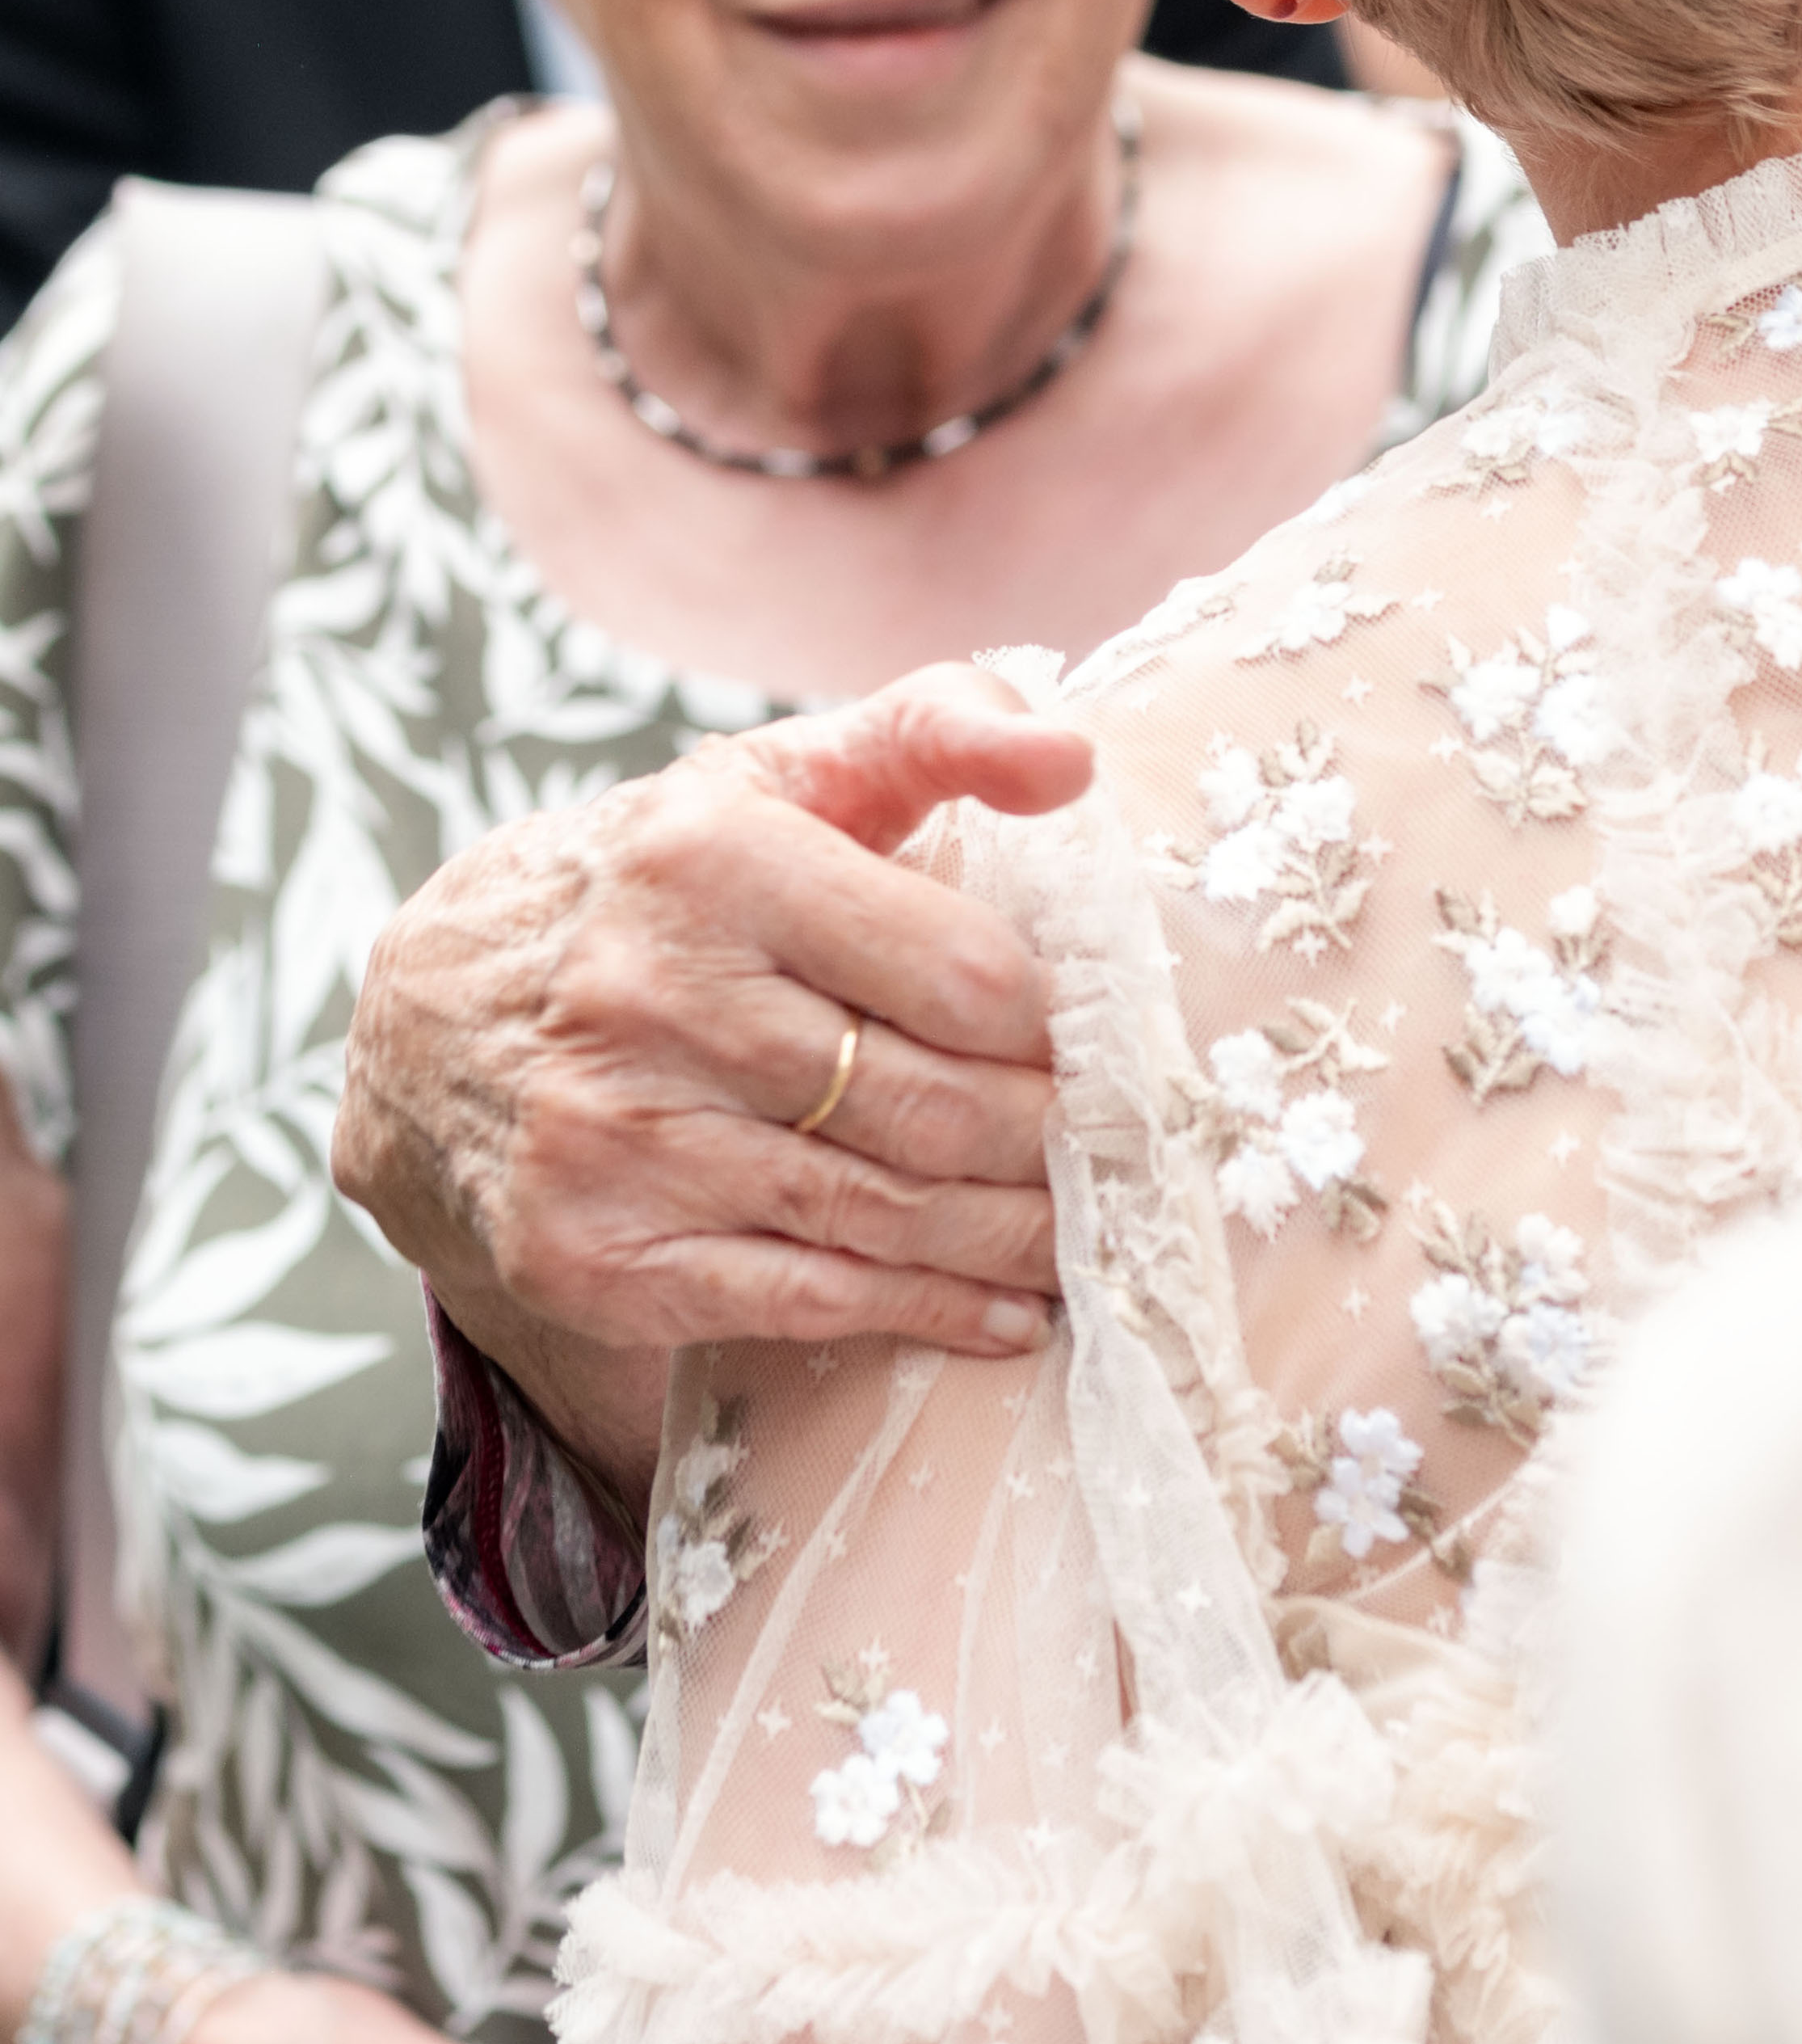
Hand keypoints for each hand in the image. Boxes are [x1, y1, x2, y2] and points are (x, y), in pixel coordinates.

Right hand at [334, 665, 1094, 1500]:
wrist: (433, 1017)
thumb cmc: (661, 878)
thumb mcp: (781, 773)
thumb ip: (937, 728)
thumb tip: (1071, 757)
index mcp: (712, 860)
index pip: (959, 970)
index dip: (1054, 1020)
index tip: (1106, 1040)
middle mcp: (651, 999)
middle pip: (932, 1105)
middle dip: (1054, 1142)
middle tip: (1125, 1156)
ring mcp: (614, 1140)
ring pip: (882, 1212)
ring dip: (1014, 1239)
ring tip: (1088, 1234)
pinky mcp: (595, 1256)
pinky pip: (807, 1301)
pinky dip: (928, 1314)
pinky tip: (1005, 1312)